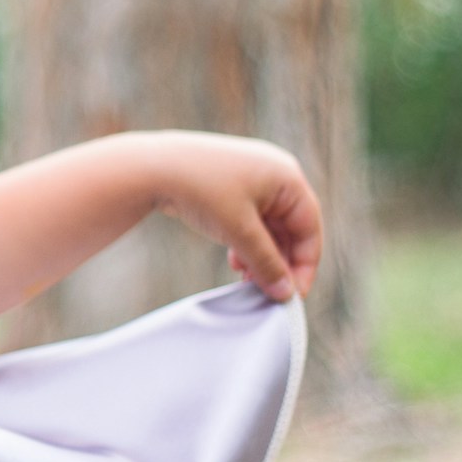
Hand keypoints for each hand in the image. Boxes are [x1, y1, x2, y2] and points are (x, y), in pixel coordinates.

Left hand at [145, 131, 322, 301]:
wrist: (151, 167)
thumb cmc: (201, 191)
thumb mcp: (239, 232)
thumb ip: (266, 264)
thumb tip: (286, 293)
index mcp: (287, 176)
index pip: (309, 228)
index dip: (305, 264)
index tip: (293, 295)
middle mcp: (274, 174)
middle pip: (290, 229)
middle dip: (279, 262)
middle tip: (267, 292)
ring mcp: (252, 178)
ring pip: (269, 228)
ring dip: (262, 256)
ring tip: (247, 280)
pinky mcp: (230, 186)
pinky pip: (250, 221)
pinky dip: (247, 243)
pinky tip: (235, 262)